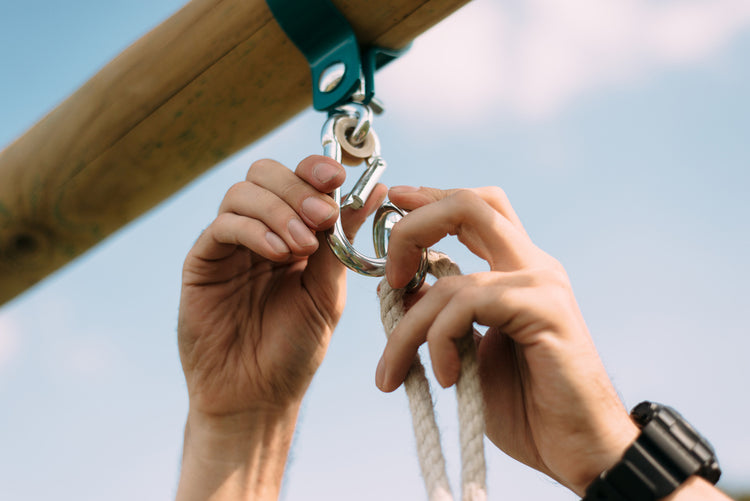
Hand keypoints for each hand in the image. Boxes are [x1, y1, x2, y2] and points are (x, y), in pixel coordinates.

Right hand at [178, 155, 385, 419]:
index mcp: (292, 231)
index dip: (316, 168)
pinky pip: (222, 226)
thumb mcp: (328, 289)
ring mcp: (228, 244)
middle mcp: (259, 230)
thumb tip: (377, 188)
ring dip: (279, 210)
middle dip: (298, 187)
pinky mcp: (202, 262)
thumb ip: (342, 239)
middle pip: (266, 173)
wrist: (258, 395)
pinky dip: (254, 230)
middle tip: (322, 216)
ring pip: (242, 192)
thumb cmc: (296, 347)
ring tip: (301, 246)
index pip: (299, 178)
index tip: (339, 178)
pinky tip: (278, 254)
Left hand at [376, 186, 638, 494]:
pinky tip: (447, 377)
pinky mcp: (544, 309)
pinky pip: (469, 305)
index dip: (430, 198)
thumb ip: (442, 316)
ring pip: (452, 276)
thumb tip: (401, 291)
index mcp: (517, 268)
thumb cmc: (526, 406)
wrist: (580, 448)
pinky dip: (440, 340)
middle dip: (414, 227)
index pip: (474, 208)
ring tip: (395, 370)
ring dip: (408, 326)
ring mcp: (540, 283)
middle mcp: (532, 265)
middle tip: (390, 276)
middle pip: (470, 204)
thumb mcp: (468, 353)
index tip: (394, 200)